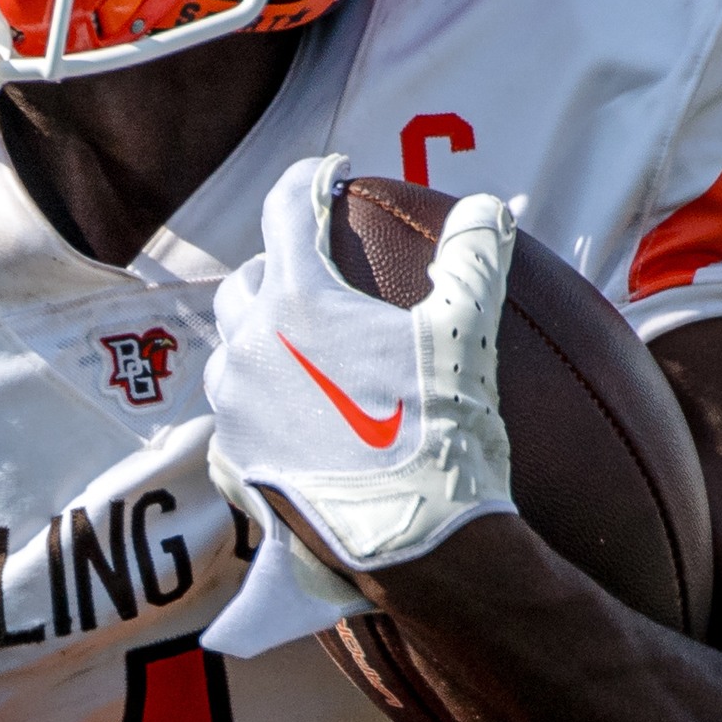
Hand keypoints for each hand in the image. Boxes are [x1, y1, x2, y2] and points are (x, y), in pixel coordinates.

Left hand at [200, 155, 513, 658]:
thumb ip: (476, 257)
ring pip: (232, 351)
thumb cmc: (444, 436)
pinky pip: (235, 416)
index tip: (332, 174)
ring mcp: (235, 410)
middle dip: (278, 266)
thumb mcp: (470, 336)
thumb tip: (489, 206)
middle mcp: (249, 349)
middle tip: (318, 271)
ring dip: (262, 337)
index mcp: (298, 304)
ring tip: (305, 346)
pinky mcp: (236, 463)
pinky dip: (260, 402)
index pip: (287, 210)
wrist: (418, 547)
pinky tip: (296, 415)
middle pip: (248, 282)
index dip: (311, 180)